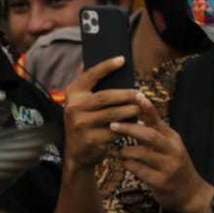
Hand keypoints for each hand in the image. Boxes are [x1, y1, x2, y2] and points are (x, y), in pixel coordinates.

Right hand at [62, 57, 141, 171]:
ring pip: (113, 115)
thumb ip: (87, 86)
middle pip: (105, 96)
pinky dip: (127, 128)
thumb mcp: (80, 104)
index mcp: (72, 95)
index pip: (89, 76)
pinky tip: (135, 125)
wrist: (77, 153)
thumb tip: (91, 62)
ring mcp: (81, 125)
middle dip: (126, 95)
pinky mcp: (91, 140)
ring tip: (141, 109)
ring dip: (131, 111)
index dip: (105, 67)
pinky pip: (115, 131)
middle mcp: (73, 108)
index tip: (122, 59)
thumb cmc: (84, 122)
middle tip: (141, 94)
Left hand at [111, 93, 213, 212]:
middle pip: (149, 135)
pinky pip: (138, 170)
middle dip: (129, 128)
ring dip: (124, 151)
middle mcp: (173, 150)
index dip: (148, 108)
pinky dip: (127, 165)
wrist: (190, 194)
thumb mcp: (169, 147)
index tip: (136, 95)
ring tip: (114, 150)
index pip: (159, 120)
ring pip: (140, 153)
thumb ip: (154, 132)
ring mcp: (168, 167)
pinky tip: (122, 163)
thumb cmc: (173, 166)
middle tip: (112, 124)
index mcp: (173, 139)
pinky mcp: (161, 182)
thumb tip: (135, 112)